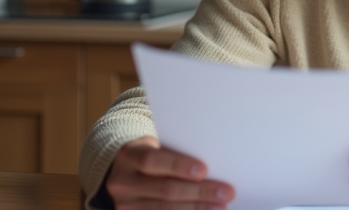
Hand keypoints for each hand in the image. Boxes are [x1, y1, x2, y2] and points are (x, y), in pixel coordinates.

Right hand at [106, 135, 235, 209]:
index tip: (204, 170)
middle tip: (226, 193)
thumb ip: (177, 152)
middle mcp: (123, 182)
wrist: (122, 170)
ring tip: (220, 206)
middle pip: (165, 189)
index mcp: (129, 155)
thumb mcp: (156, 145)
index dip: (178, 165)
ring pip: (164, 209)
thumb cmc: (151, 153)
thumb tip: (213, 166)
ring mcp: (125, 204)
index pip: (152, 160)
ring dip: (196, 208)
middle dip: (199, 192)